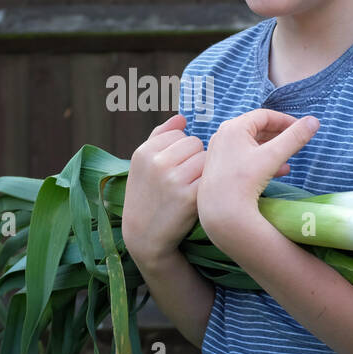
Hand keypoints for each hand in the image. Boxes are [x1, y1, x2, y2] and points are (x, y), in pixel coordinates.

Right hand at [121, 114, 205, 267]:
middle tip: (184, 178)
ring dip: (203, 171)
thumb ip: (160, 136)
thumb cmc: (146, 196)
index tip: (173, 167)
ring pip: (206, 158)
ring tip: (190, 187)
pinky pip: (210, 177)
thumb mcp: (142, 165)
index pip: (179, 134)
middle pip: (195, 143)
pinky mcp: (189, 197)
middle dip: (193, 158)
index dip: (181, 150)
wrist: (144, 237)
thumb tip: (182, 116)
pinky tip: (198, 196)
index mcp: (144, 151)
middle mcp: (157, 162)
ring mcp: (173, 179)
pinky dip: (208, 186)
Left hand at [197, 108, 319, 251]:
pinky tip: (281, 171)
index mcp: (234, 127)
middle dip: (280, 135)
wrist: (220, 211)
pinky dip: (263, 160)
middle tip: (297, 142)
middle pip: (257, 129)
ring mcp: (220, 152)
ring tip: (291, 157)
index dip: (285, 120)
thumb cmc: (244, 180)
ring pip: (252, 145)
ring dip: (273, 149)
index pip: (264, 115)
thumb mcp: (272, 156)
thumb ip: (294, 138)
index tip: (302, 128)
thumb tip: (314, 121)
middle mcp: (224, 135)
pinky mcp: (221, 167)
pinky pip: (246, 157)